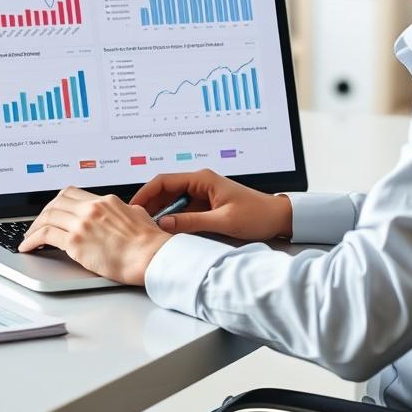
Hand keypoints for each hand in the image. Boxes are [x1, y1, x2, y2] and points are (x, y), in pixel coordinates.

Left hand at [18, 186, 171, 285]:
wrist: (152, 257)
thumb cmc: (150, 243)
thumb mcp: (138, 215)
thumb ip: (124, 212)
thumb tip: (123, 213)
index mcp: (106, 201)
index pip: (72, 193)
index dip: (58, 202)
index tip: (53, 210)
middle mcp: (92, 208)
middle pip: (56, 202)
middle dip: (44, 213)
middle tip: (38, 224)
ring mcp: (82, 223)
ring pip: (48, 217)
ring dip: (35, 226)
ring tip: (29, 237)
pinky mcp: (76, 242)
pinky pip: (46, 235)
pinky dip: (33, 239)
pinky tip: (29, 246)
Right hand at [130, 169, 291, 240]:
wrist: (278, 218)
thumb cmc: (256, 214)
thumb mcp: (222, 221)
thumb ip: (191, 222)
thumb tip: (164, 224)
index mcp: (202, 179)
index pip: (164, 180)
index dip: (146, 193)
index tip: (133, 207)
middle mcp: (200, 183)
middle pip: (165, 190)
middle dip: (151, 205)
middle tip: (137, 222)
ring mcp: (202, 194)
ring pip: (173, 202)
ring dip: (162, 214)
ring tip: (149, 229)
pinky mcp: (206, 206)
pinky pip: (183, 210)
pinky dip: (173, 220)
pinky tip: (168, 232)